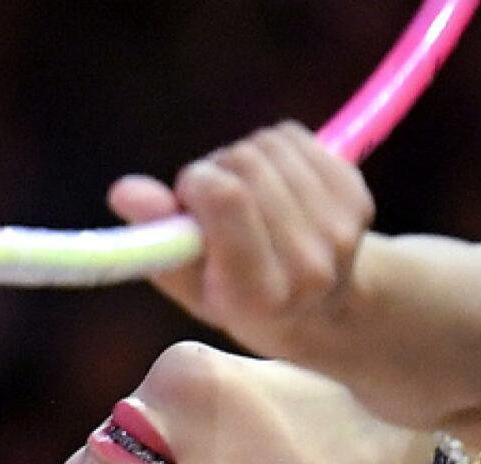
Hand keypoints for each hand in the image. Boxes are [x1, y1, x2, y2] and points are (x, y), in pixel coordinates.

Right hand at [106, 121, 376, 360]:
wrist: (322, 308)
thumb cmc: (235, 294)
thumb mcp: (187, 282)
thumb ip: (153, 242)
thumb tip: (124, 192)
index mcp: (260, 295)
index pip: (226, 198)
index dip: (197, 183)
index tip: (190, 198)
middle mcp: (309, 267)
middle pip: (245, 165)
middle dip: (218, 171)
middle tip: (217, 204)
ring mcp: (340, 230)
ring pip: (268, 146)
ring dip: (246, 160)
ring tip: (246, 197)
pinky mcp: (357, 196)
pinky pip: (293, 138)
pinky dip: (274, 150)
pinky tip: (274, 184)